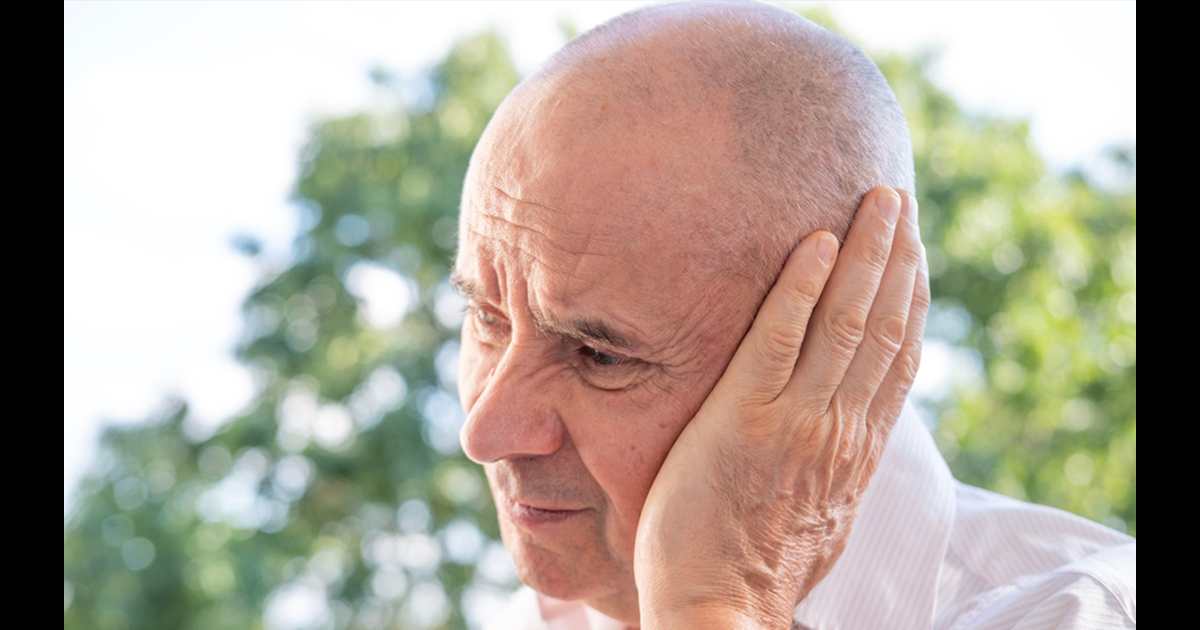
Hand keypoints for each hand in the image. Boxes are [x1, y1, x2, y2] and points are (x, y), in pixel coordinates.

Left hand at [634, 187, 927, 628]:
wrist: (716, 605)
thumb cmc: (751, 566)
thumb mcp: (820, 515)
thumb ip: (835, 465)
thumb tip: (842, 439)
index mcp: (857, 449)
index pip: (898, 358)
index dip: (909, 299)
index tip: (913, 255)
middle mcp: (840, 427)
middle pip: (882, 326)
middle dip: (895, 258)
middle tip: (896, 202)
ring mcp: (797, 419)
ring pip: (845, 321)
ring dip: (864, 253)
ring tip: (874, 199)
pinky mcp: (746, 415)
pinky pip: (779, 337)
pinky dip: (800, 286)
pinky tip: (812, 240)